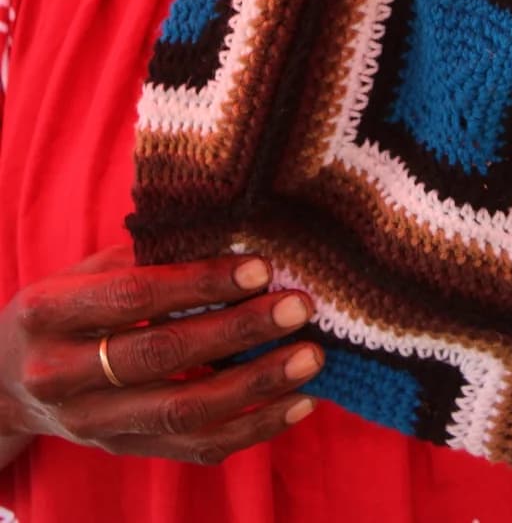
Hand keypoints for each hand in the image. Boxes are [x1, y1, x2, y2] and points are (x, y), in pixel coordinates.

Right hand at [0, 246, 323, 464]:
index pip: (134, 298)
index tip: (260, 268)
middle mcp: (62, 377)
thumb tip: (233, 231)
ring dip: (257, 386)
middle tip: (297, 308)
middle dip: (239, 332)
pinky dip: (254, 428)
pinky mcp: (124, 451)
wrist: (10, 383)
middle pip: (162, 358)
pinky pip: (196, 448)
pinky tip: (298, 403)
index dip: (200, 283)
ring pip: (184, 412)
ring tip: (310, 357)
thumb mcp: (88, 270)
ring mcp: (93, 425)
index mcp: (50, 314)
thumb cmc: (66, 308)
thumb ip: (149, 254)